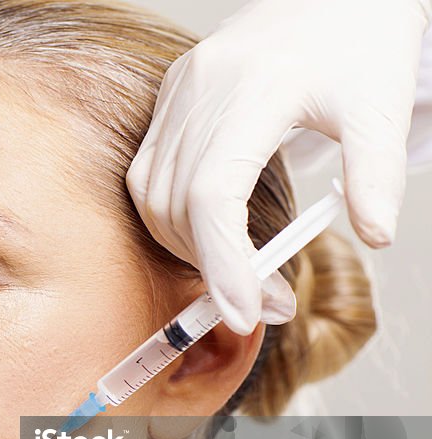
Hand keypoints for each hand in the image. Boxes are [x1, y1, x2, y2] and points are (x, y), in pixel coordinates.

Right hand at [126, 0, 430, 333]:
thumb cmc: (359, 35)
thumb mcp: (383, 104)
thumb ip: (376, 175)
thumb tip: (375, 237)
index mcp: (254, 87)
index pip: (213, 194)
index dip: (222, 263)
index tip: (247, 311)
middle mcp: (201, 89)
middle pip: (175, 204)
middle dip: (211, 267)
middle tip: (261, 304)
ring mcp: (179, 92)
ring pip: (151, 195)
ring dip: (186, 247)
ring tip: (238, 274)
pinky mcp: (173, 96)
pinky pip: (149, 173)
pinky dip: (172, 216)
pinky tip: (209, 234)